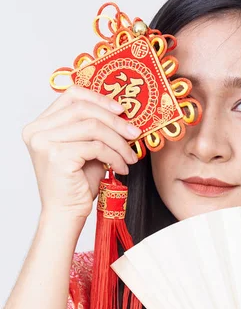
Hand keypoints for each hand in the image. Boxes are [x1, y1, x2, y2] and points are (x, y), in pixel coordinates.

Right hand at [22, 85, 141, 220]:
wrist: (66, 213)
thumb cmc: (76, 184)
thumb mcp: (86, 149)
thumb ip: (94, 128)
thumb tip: (121, 112)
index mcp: (40, 124)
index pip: (71, 95)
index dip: (99, 98)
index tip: (121, 110)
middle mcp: (37, 131)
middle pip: (84, 109)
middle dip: (115, 121)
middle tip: (135, 133)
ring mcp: (44, 142)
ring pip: (93, 127)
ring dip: (118, 142)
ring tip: (130, 156)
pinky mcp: (57, 156)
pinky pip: (96, 146)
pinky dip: (115, 156)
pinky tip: (121, 167)